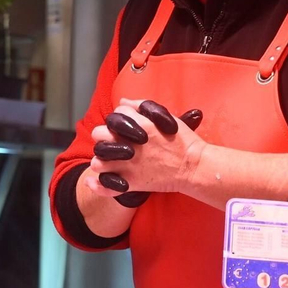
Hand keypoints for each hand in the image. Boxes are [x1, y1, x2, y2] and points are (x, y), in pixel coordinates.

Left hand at [87, 98, 207, 196]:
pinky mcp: (131, 183)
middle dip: (103, 136)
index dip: (118, 120)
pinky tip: (93, 181)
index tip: (125, 127)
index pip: (115, 115)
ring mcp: (128, 166)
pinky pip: (105, 186)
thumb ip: (142, 107)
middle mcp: (129, 144)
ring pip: (97, 161)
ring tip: (108, 162)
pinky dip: (96, 185)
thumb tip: (123, 101)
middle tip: (113, 142)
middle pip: (99, 134)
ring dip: (100, 160)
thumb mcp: (166, 117)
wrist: (194, 168)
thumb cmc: (183, 142)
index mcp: (138, 126)